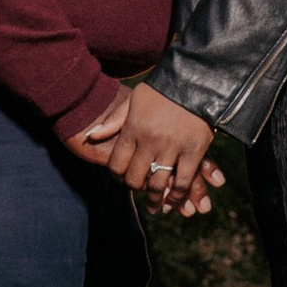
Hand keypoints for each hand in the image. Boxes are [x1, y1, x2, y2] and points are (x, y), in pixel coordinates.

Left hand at [77, 77, 223, 214]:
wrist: (194, 80)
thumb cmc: (161, 90)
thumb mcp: (133, 100)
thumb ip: (114, 121)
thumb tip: (91, 136)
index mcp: (133, 128)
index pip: (117, 164)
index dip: (117, 175)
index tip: (121, 177)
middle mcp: (150, 140)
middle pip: (135, 177)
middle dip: (135, 187)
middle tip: (138, 192)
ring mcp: (172, 147)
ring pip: (157, 183)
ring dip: (154, 198)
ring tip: (154, 206)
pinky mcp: (193, 151)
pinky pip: (182, 180)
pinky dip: (177, 195)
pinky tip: (173, 202)